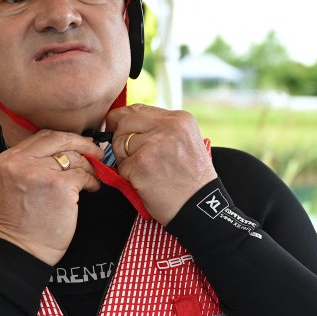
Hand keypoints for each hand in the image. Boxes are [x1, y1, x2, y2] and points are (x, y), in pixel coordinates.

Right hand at [0, 130, 101, 264]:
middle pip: (59, 139)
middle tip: (97, 152)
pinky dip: (92, 180)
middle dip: (83, 143)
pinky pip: (83, 174)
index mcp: (8, 160)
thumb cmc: (22, 223)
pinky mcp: (59, 185)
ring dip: (89, 166)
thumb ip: (32, 164)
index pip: (42, 136)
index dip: (65, 139)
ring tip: (92, 177)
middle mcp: (21, 162)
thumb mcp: (15, 184)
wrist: (22, 251)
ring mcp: (40, 172)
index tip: (80, 144)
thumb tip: (65, 150)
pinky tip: (92, 188)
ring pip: (74, 156)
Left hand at [106, 104, 216, 224]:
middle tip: (130, 156)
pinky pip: (121, 165)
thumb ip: (162, 128)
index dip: (123, 119)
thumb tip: (127, 120)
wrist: (199, 207)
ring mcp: (153, 144)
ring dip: (124, 159)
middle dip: (120, 138)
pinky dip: (128, 177)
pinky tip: (145, 182)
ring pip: (119, 143)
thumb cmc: (191, 179)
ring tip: (145, 171)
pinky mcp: (141, 164)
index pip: (139, 108)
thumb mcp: (186, 142)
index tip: (117, 128)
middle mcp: (168, 127)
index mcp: (180, 119)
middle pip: (125, 122)